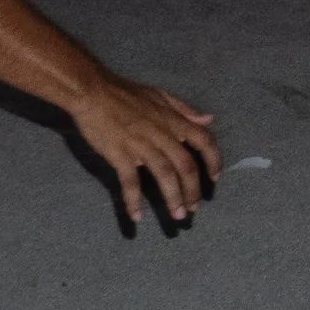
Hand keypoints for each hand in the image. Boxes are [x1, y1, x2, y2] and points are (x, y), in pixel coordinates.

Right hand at [68, 71, 220, 224]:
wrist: (94, 92)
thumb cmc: (126, 94)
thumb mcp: (161, 95)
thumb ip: (185, 109)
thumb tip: (209, 120)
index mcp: (173, 120)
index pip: (203, 139)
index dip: (213, 159)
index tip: (215, 177)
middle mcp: (162, 134)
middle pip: (186, 165)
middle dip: (193, 189)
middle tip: (193, 209)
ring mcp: (141, 145)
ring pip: (164, 175)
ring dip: (173, 198)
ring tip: (177, 215)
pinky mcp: (120, 154)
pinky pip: (130, 182)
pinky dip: (134, 200)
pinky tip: (136, 217)